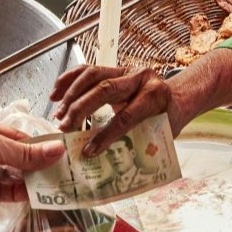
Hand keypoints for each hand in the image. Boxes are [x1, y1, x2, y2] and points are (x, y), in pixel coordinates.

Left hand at [0, 112, 64, 206]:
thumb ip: (24, 153)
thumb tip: (57, 151)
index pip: (20, 140)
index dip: (41, 147)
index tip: (63, 154)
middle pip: (17, 159)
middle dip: (38, 166)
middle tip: (65, 173)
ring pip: (11, 177)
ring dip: (30, 181)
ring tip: (56, 185)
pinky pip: (1, 194)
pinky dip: (17, 194)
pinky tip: (35, 196)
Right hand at [51, 65, 177, 157]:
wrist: (175, 98)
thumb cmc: (167, 117)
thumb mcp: (159, 132)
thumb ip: (135, 142)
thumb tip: (106, 163)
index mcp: (155, 95)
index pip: (127, 115)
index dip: (105, 135)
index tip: (88, 150)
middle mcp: (140, 78)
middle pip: (105, 90)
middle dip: (81, 109)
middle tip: (65, 128)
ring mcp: (126, 70)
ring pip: (93, 75)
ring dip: (71, 95)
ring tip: (59, 115)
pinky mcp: (114, 68)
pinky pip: (88, 69)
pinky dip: (69, 80)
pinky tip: (56, 94)